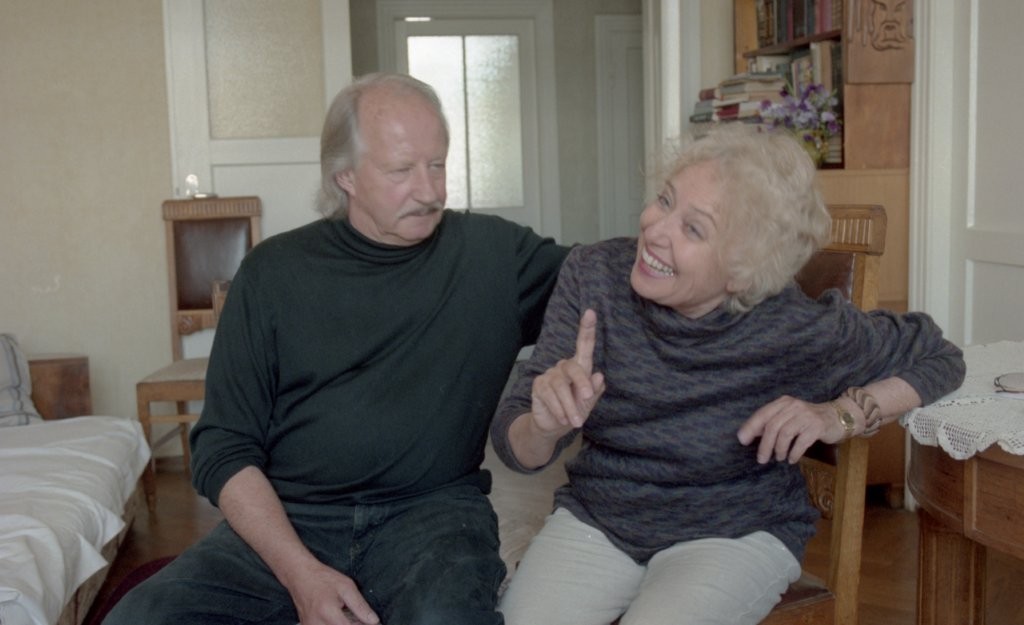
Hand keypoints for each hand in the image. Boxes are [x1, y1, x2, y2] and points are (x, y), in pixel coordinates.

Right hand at [289, 562, 379, 624]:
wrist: (299, 575)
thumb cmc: (323, 578)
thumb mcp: (346, 587)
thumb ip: (360, 606)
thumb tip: (374, 621)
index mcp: (328, 613)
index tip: (370, 622)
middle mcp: (317, 624)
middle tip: (359, 618)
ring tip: (347, 616)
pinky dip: (335, 624)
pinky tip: (338, 618)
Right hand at [529, 309, 604, 433]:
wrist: (554, 426)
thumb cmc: (574, 410)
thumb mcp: (588, 403)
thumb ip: (594, 391)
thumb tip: (599, 376)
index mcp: (579, 367)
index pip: (584, 345)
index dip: (587, 328)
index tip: (591, 312)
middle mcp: (564, 367)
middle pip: (573, 367)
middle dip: (581, 383)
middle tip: (587, 398)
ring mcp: (550, 375)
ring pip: (561, 387)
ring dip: (570, 406)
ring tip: (575, 421)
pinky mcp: (538, 385)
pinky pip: (550, 395)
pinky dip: (559, 409)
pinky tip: (562, 418)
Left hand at [736, 395, 844, 463]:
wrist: (838, 416)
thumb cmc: (808, 419)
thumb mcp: (789, 417)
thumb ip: (772, 423)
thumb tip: (750, 435)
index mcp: (783, 402)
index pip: (762, 414)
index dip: (750, 428)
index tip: (742, 441)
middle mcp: (793, 406)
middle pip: (772, 426)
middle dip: (764, 445)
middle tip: (762, 459)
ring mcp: (806, 415)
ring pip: (785, 434)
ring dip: (779, 450)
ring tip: (780, 458)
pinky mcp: (817, 426)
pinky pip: (801, 442)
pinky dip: (794, 453)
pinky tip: (792, 459)